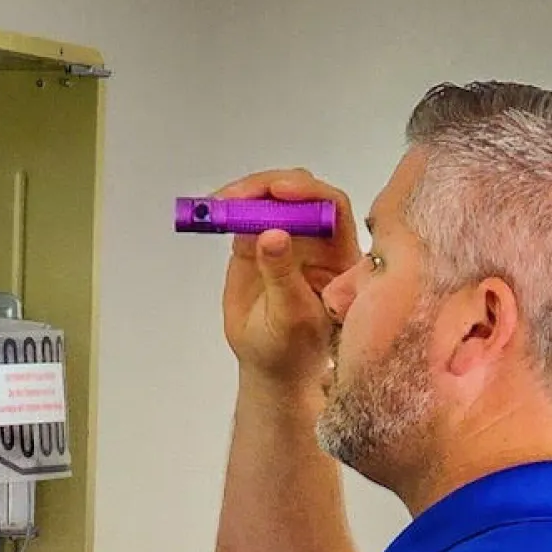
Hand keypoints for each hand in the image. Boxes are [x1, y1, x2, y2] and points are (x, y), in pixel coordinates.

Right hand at [217, 169, 362, 394]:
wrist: (269, 364)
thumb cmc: (292, 347)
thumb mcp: (290, 316)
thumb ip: (282, 275)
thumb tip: (271, 234)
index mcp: (338, 255)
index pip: (331, 208)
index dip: (308, 192)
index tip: (279, 191)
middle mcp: (317, 239)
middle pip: (300, 192)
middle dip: (268, 187)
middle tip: (236, 197)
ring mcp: (286, 236)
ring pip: (271, 197)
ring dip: (244, 193)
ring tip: (218, 206)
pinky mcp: (257, 239)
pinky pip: (245, 212)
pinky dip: (227, 208)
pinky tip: (212, 212)